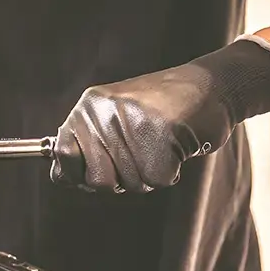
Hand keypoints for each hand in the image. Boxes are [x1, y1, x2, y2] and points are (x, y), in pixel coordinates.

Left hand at [50, 67, 234, 193]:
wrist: (210, 86)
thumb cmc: (160, 109)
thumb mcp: (113, 118)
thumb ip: (85, 146)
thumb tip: (59, 176)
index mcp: (89, 107)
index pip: (62, 156)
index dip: (80, 173)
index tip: (103, 165)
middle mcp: (104, 113)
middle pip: (97, 181)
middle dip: (120, 179)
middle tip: (140, 152)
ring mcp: (131, 123)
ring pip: (131, 184)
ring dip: (148, 173)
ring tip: (160, 143)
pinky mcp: (160, 135)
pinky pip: (158, 180)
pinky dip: (170, 171)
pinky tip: (176, 146)